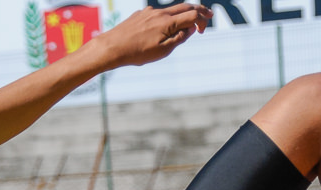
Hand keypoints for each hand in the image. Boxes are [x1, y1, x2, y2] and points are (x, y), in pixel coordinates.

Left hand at [95, 4, 211, 68]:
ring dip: (183, 13)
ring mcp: (149, 12)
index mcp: (167, 22)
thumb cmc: (136, 52)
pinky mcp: (141, 14)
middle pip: (185, 6)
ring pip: (171, 9)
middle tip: (208, 15)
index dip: (202, 20)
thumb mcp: (162, 51)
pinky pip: (159, 14)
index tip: (203, 30)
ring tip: (189, 21)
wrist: (112, 47)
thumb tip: (190, 29)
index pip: (192, 15)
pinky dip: (168, 18)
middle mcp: (159, 13)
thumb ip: (179, 38)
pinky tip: (165, 28)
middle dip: (198, 10)